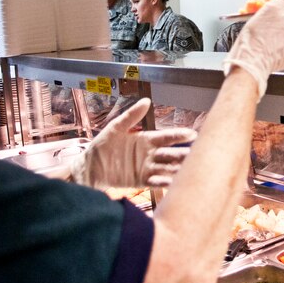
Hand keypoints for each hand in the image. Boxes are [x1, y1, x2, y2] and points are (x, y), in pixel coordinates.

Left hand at [70, 98, 195, 187]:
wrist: (89, 167)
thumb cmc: (102, 146)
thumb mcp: (115, 127)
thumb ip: (131, 116)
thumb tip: (146, 100)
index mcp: (146, 140)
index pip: (166, 137)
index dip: (179, 135)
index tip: (191, 133)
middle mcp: (150, 154)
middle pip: (170, 153)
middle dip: (182, 153)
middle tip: (194, 153)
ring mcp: (146, 168)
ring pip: (166, 167)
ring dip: (176, 168)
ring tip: (186, 169)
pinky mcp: (140, 181)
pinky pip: (155, 181)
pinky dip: (163, 181)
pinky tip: (169, 181)